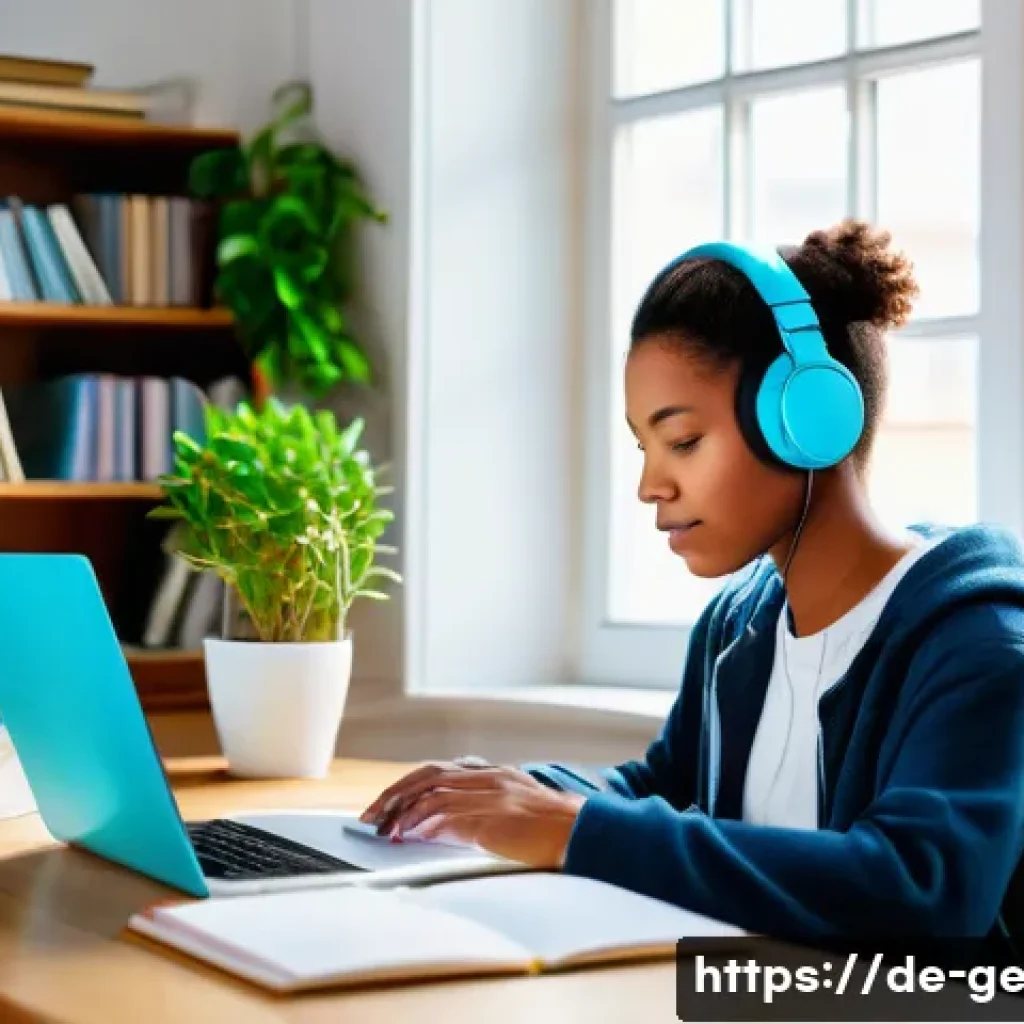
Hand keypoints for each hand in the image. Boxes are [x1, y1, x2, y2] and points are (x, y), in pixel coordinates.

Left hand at [359, 759, 585, 868]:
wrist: (585, 832)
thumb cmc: (556, 827)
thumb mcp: (518, 808)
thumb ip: (485, 808)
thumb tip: (445, 826)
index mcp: (494, 773)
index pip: (438, 771)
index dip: (407, 786)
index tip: (386, 804)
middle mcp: (490, 777)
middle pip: (428, 777)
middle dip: (394, 795)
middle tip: (371, 816)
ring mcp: (491, 795)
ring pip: (433, 794)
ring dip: (402, 814)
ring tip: (384, 830)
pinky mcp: (494, 817)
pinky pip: (449, 817)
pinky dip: (424, 824)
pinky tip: (411, 834)